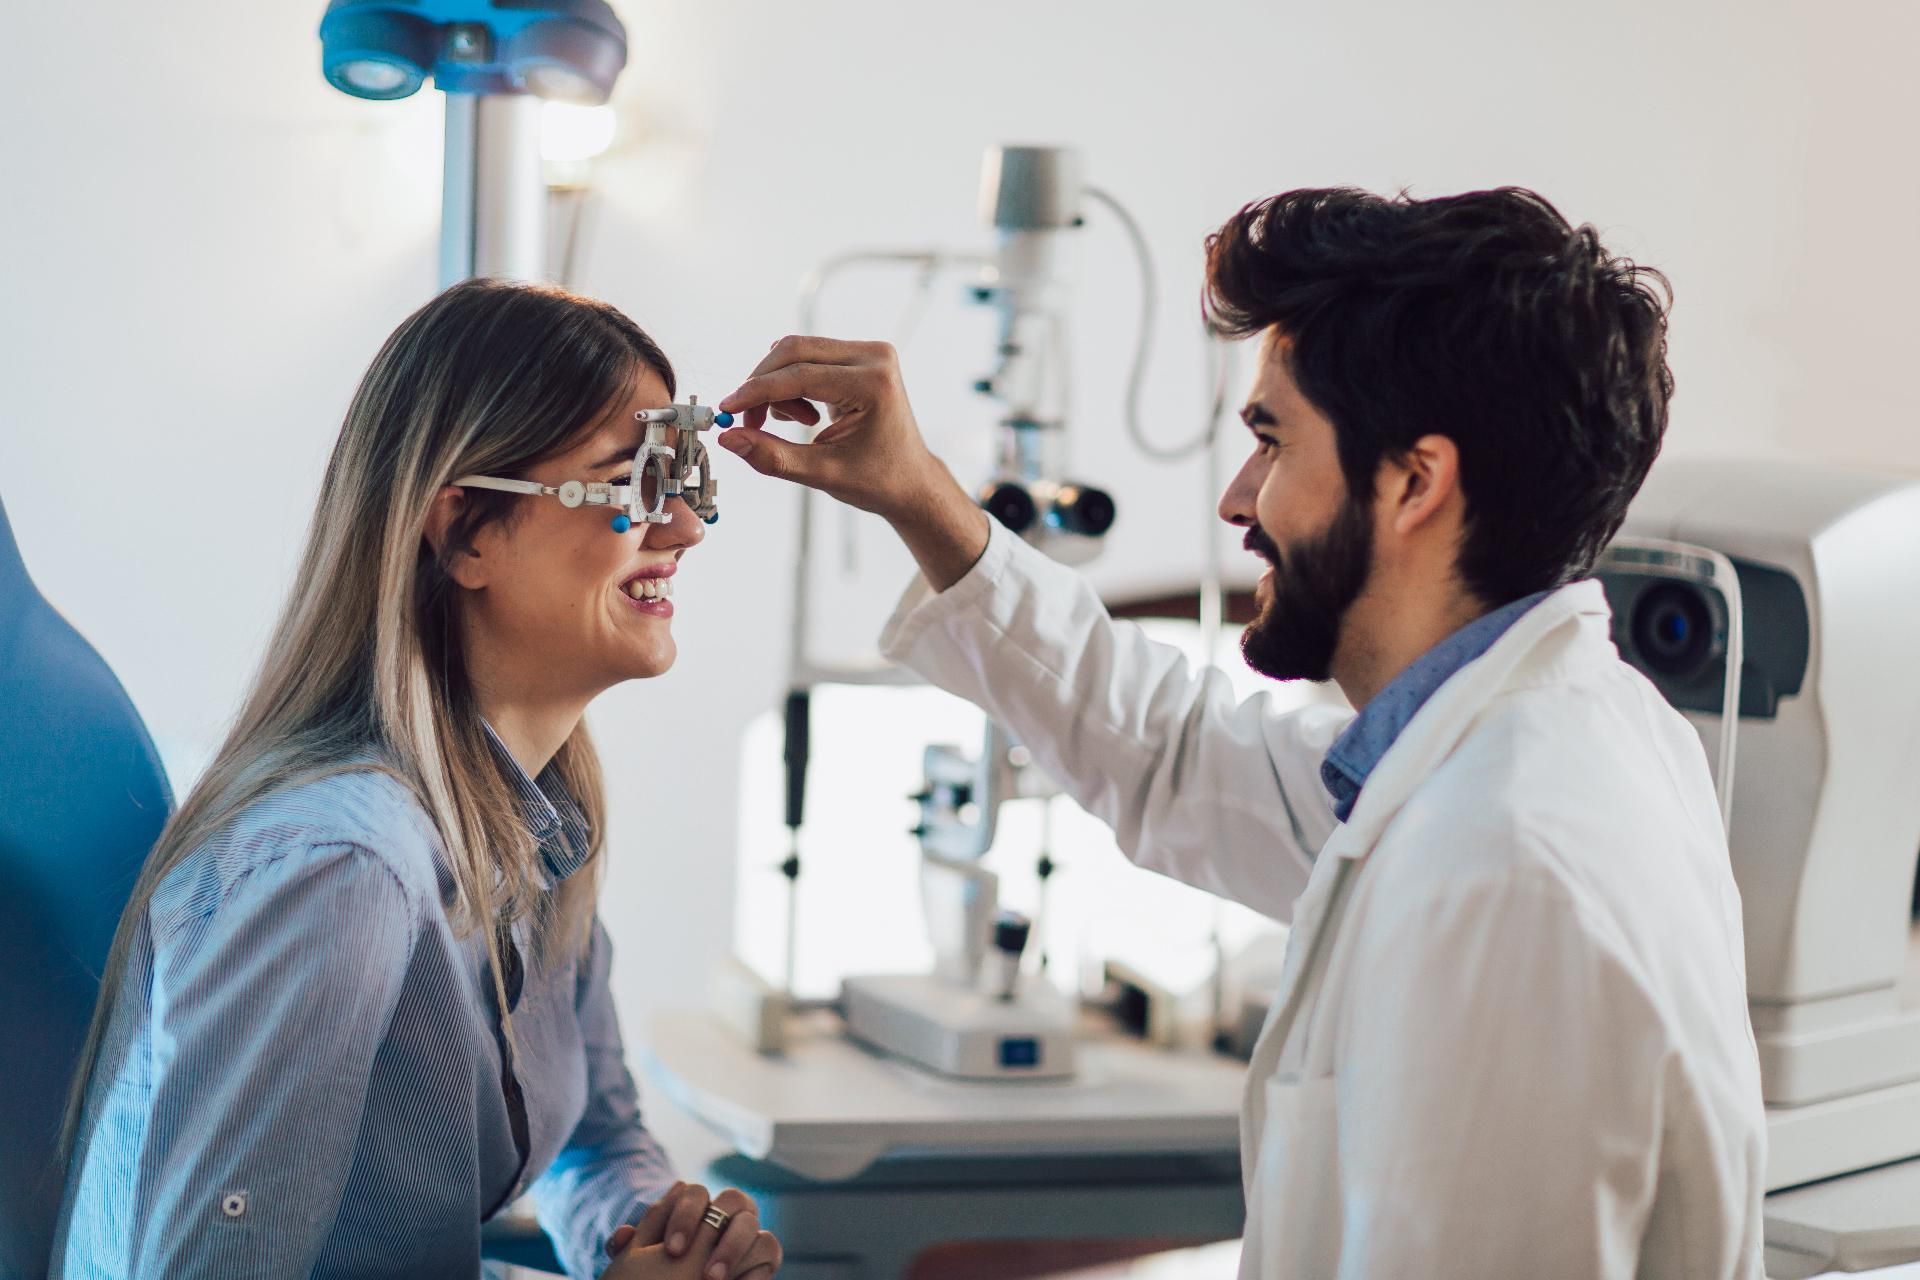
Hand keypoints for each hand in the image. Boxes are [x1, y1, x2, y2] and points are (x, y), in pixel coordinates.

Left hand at [606, 1182, 783, 1279]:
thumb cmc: (659, 1271)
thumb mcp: (640, 1260)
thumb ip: (630, 1247)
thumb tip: (622, 1235)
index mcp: (700, 1206)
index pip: (696, 1192)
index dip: (685, 1216)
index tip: (672, 1249)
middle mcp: (728, 1213)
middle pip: (732, 1198)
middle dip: (712, 1227)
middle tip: (691, 1259)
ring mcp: (749, 1232)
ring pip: (751, 1223)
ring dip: (732, 1248)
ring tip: (712, 1277)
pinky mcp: (764, 1255)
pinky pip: (769, 1248)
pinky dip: (756, 1265)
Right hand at [718, 337, 946, 520]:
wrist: (910, 480)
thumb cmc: (878, 480)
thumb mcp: (822, 473)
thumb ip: (773, 456)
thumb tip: (729, 438)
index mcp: (873, 385)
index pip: (799, 376)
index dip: (756, 391)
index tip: (726, 408)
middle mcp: (875, 358)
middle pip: (795, 351)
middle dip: (761, 385)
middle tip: (747, 421)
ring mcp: (869, 353)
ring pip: (798, 352)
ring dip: (776, 387)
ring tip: (788, 425)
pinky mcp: (860, 357)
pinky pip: (809, 358)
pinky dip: (792, 384)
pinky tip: (803, 416)